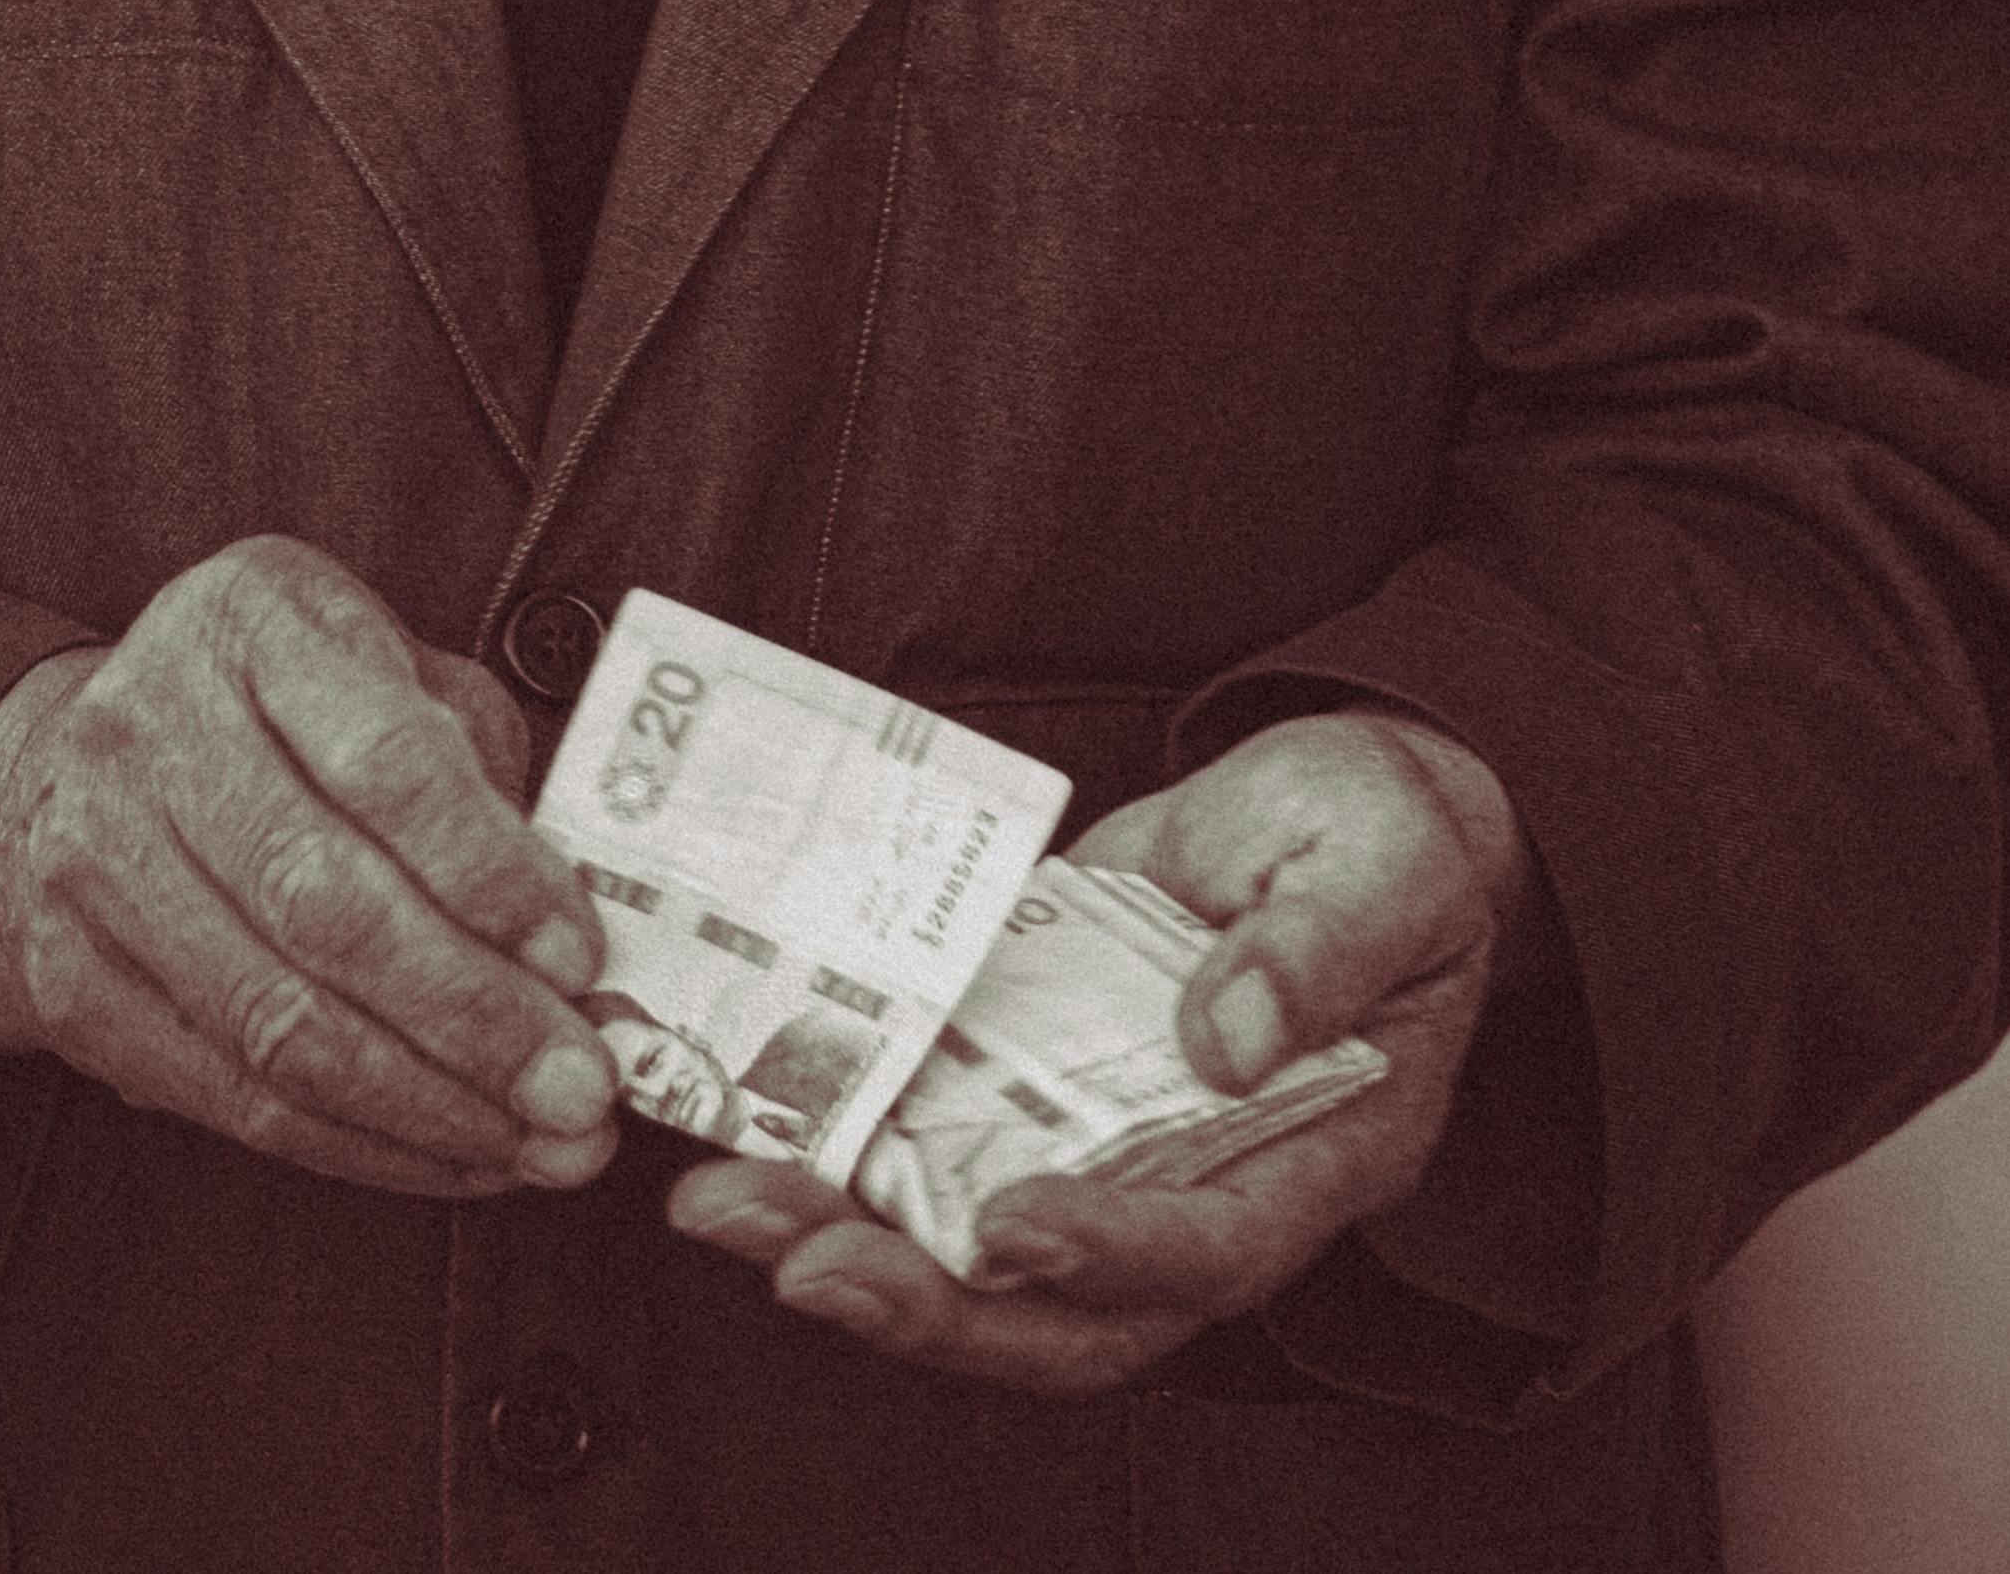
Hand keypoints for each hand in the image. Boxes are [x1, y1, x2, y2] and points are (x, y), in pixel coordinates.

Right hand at [0, 535, 617, 1201]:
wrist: (52, 776)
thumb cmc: (276, 718)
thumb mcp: (375, 671)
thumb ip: (472, 761)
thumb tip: (569, 928)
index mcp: (248, 621)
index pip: (381, 755)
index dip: (489, 870)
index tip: (583, 955)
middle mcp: (149, 728)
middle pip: (325, 903)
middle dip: (474, 1016)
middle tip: (584, 1088)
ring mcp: (93, 861)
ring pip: (278, 1022)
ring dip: (431, 1107)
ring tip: (544, 1147)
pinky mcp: (72, 988)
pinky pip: (232, 1097)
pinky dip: (359, 1148)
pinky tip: (455, 1158)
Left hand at [668, 708, 1530, 1394]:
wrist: (1340, 803)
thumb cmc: (1383, 839)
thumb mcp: (1380, 865)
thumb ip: (1316, 947)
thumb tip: (1223, 1041)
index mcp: (1313, 1154)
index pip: (1209, 1249)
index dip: (1108, 1256)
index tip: (1008, 1230)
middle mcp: (1199, 1184)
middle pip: (1062, 1305)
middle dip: (927, 1304)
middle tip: (795, 1262)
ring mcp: (1106, 1141)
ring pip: (973, 1246)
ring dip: (851, 1239)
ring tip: (725, 1208)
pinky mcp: (1035, 1076)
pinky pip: (934, 1143)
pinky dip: (842, 1149)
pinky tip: (747, 1125)